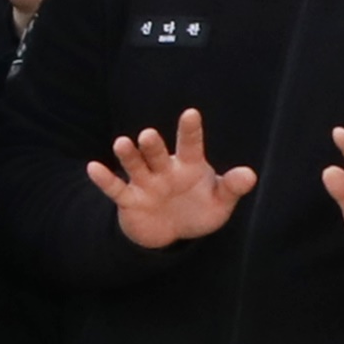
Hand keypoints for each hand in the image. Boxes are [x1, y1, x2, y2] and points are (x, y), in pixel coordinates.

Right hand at [86, 109, 252, 252]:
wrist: (172, 230)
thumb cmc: (198, 208)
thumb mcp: (220, 201)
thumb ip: (232, 187)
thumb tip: (250, 175)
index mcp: (189, 165)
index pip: (191, 145)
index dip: (190, 130)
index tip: (191, 114)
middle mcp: (165, 169)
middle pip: (158, 154)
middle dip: (153, 146)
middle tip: (149, 136)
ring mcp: (146, 183)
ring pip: (136, 166)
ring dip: (129, 156)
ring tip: (122, 143)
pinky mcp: (131, 200)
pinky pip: (116, 189)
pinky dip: (105, 179)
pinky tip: (93, 167)